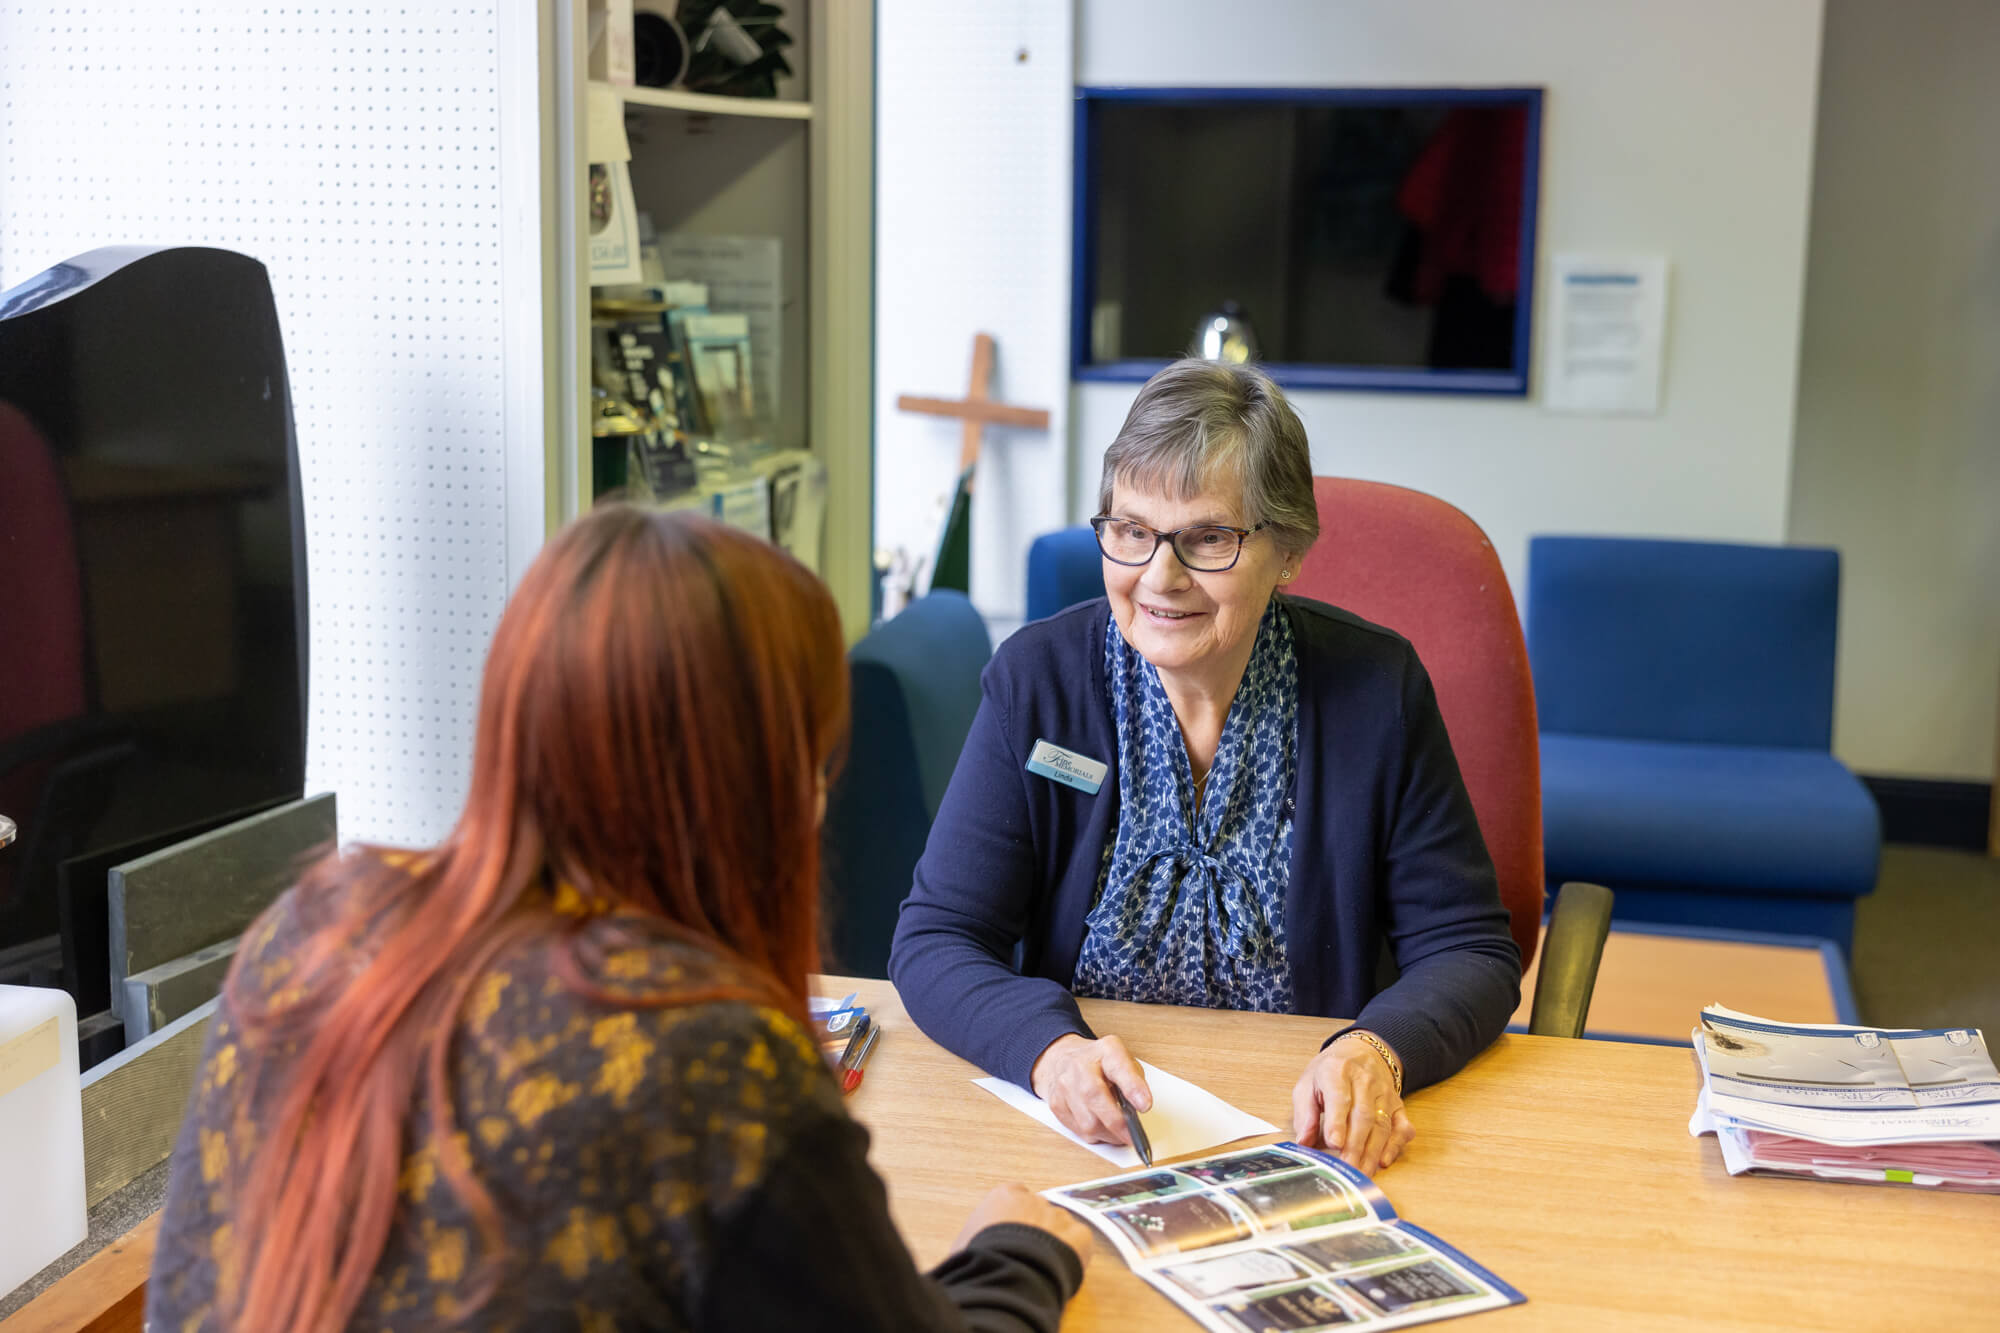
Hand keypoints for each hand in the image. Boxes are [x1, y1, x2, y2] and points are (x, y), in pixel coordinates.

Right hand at [951, 1182, 1095, 1269]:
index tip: (1012, 1233)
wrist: (1005, 1276)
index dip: (1015, 1217)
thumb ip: (973, 1236)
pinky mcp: (1080, 1236)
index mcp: (1003, 1196)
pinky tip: (1060, 1268)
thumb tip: (968, 1251)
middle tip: (1027, 1254)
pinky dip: (1075, 1253)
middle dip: (1036, 1228)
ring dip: (1056, 1240)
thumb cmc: (978, 1261)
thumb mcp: (963, 1245)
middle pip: (1039, 1210)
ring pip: (1061, 1224)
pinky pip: (1081, 1240)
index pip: (1013, 1196)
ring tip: (1043, 1266)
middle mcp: (1034, 1201)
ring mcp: (1058, 1216)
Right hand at [1029, 1033, 1151, 1145]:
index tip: (1145, 1105)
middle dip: (1119, 1124)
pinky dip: (1095, 1135)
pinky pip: (1080, 1131)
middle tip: (1134, 1137)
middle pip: (1096, 1098)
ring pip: (1088, 1123)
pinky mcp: (1056, 1106)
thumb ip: (1135, 1080)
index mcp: (1105, 1051)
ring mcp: (1064, 1086)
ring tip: (1119, 1134)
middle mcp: (1080, 1066)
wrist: (1063, 1059)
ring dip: (1108, 1135)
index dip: (1132, 1088)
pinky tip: (1102, 1128)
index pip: (1118, 1067)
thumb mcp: (1124, 1060)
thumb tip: (1141, 1106)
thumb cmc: (1099, 1062)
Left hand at [1290, 1032, 1412, 1175]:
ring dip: (1372, 1152)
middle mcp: (1365, 1081)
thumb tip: (1303, 1142)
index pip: (1340, 1097)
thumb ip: (1305, 1113)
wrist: (1361, 1051)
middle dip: (1355, 1146)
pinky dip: (1395, 1146)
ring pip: (1382, 1125)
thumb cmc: (1330, 1071)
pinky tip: (1384, 1161)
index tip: (1334, 1143)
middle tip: (1346, 1169)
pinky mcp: (1398, 1105)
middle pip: (1363, 1116)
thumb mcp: (1308, 1083)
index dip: (1337, 1122)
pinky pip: (1402, 1127)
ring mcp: (1384, 1094)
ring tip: (1361, 1173)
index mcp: (1337, 1071)